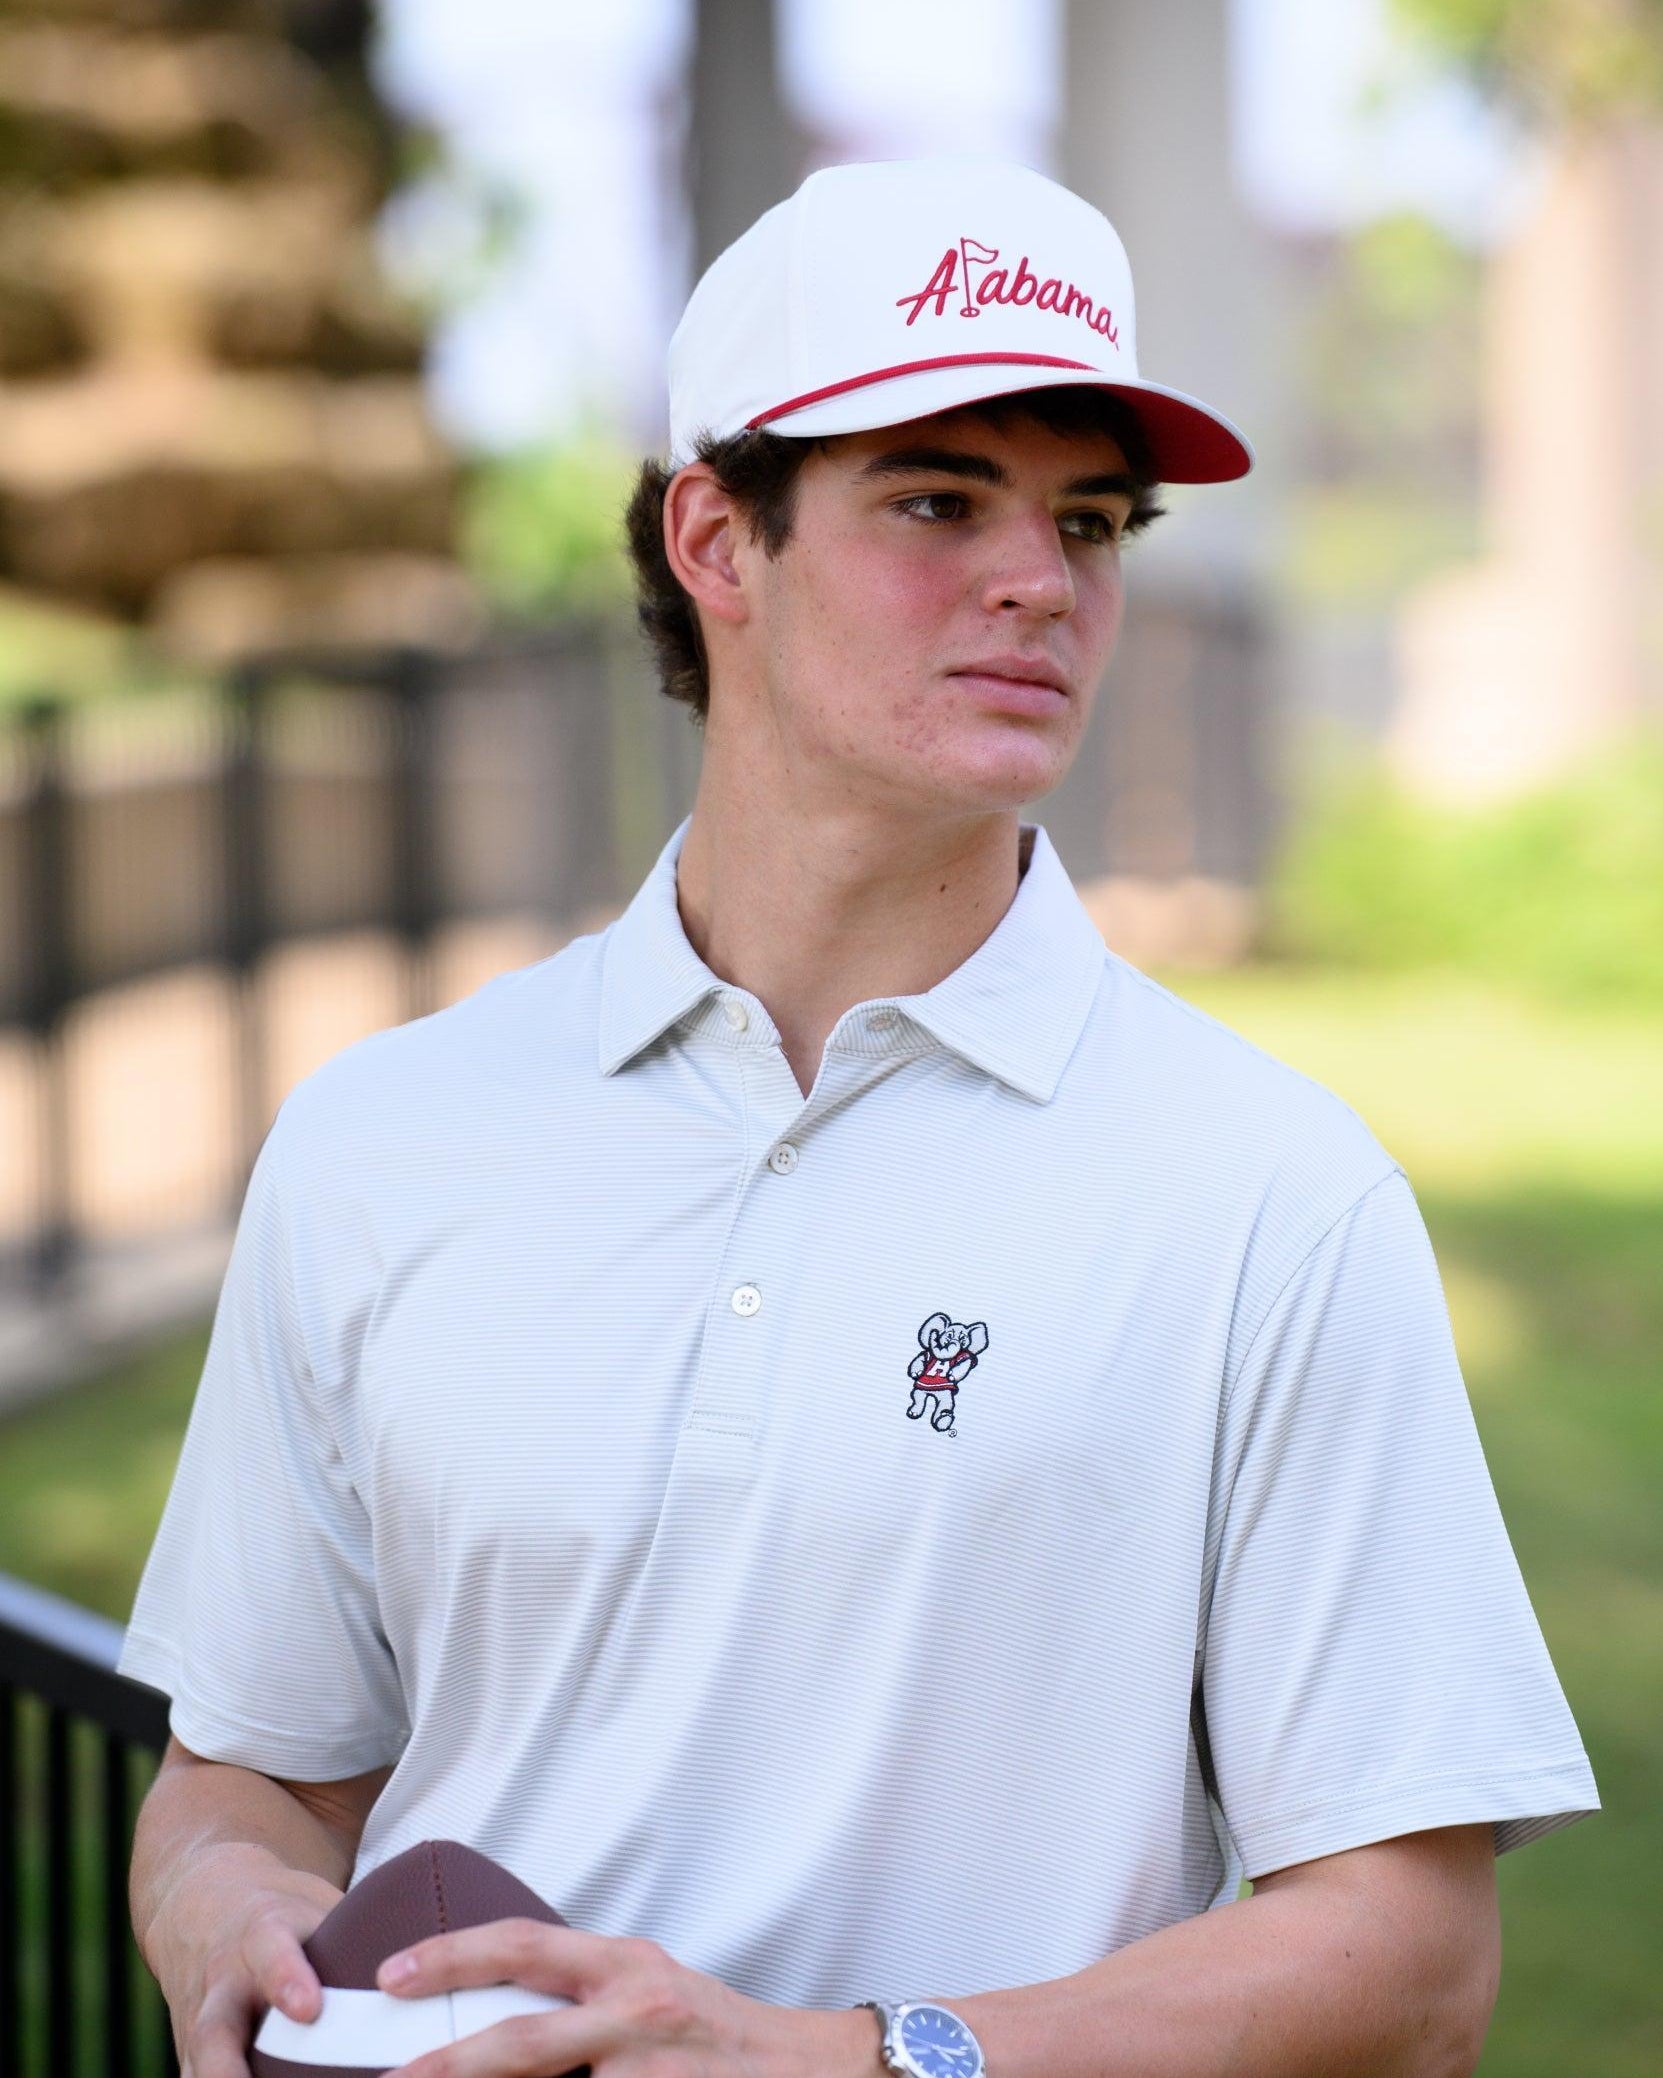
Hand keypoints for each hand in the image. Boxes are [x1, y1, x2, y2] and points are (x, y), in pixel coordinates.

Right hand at [140, 1840, 343, 2077]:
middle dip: (229, 2070)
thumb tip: (406, 1965)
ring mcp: (198, 2028)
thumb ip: (357, 1936)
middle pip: (216, 2035)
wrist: (198, 1900)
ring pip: (199, 2073)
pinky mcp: (191, 2060)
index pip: (271, 1955)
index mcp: (259, 1934)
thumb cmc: (282, 1906)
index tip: (308, 2008)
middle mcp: (219, 1987)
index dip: (287, 1980)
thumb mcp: (316, 1901)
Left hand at [375, 1918, 873, 2076]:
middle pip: (520, 2038)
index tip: (396, 1974)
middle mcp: (632, 2009)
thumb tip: (495, 2014)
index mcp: (622, 1963)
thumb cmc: (710, 2032)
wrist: (799, 2066)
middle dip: (449, 2060)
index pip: (522, 1946)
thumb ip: (579, 1997)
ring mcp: (644, 2068)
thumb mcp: (645, 1990)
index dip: (453, 1956)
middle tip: (393, 2074)